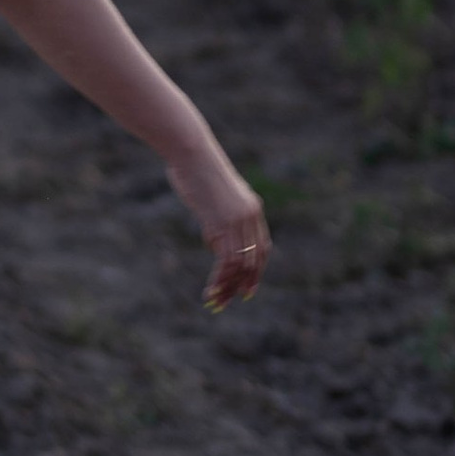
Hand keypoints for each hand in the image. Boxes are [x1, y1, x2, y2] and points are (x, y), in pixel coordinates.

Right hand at [167, 146, 271, 310]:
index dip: (257, 271)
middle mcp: (250, 216)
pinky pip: (226, 261)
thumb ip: (219, 219)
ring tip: (216, 301)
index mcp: (253, 208)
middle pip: (255, 260)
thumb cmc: (196, 169)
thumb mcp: (214, 197)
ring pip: (240, 264)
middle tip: (231, 302)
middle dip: (243, 284)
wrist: (192, 153)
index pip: (262, 248)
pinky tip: (210, 289)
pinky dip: (220, 279)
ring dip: (229, 286)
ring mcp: (237, 221)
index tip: (248, 290)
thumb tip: (214, 241)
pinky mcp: (222, 224)